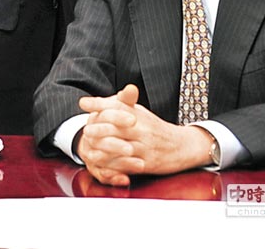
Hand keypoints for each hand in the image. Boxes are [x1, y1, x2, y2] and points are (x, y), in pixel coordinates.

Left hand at [77, 84, 212, 186]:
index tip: (83, 102)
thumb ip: (122, 103)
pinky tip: (102, 166)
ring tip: (89, 150)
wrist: (181, 146)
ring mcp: (144, 146)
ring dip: (102, 149)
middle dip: (98, 128)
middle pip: (116, 126)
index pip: (115, 105)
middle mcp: (141, 128)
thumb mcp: (140, 112)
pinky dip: (113, 166)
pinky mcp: (147, 163)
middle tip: (85, 130)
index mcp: (138, 114)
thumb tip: (101, 98)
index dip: (98, 103)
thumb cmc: (154, 128)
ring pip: (120, 146)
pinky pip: (127, 165)